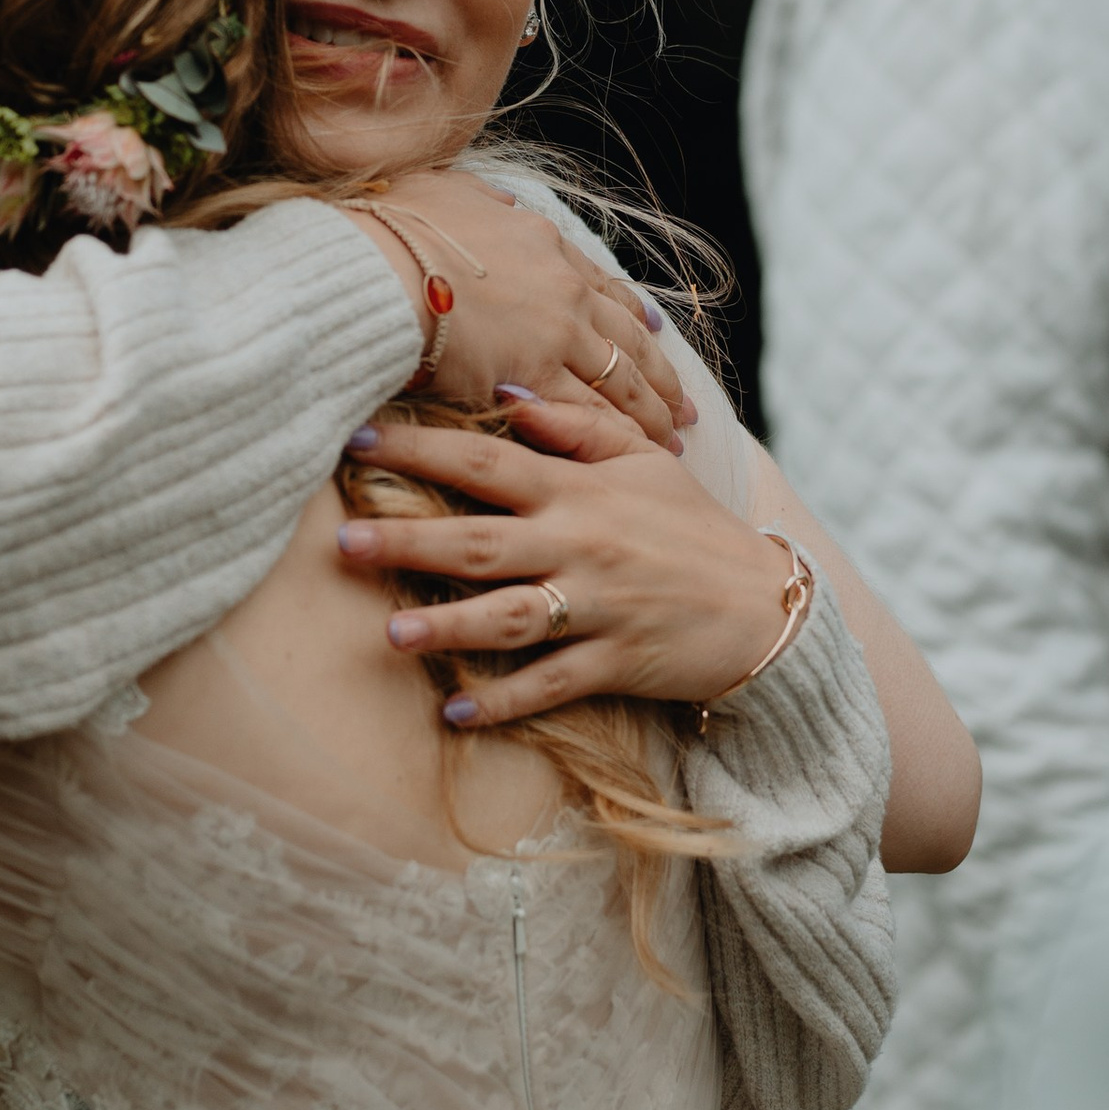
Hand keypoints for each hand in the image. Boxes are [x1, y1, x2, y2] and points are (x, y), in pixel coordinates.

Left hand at [334, 395, 791, 721]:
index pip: (488, 459)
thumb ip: (576, 424)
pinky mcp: (614, 663)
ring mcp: (596, 607)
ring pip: (508, 617)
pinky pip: (550, 685)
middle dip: (409, 541)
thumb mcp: (645, 460)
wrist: (765, 606)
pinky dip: (505, 703)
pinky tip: (456, 715)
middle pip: (481, 541)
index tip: (356, 440)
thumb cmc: (693, 527)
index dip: (422, 446)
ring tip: (389, 634)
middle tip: (343, 543)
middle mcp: (579, 546)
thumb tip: (505, 393)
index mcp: (579, 491)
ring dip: (447, 627)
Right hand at [349, 171, 690, 447]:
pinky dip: (612, 435)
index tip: (657, 337)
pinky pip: (586, 411)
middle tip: (683, 406)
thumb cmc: (394, 228)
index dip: (635, 317)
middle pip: (628, 338)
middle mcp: (563, 289)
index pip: (604, 287)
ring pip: (620, 379)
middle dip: (660, 376)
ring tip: (671, 440)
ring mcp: (554, 334)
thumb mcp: (446, 190)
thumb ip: (482, 199)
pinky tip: (630, 454)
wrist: (374, 268)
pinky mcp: (531, 376)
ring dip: (650, 412)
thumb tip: (501, 200)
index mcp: (545, 243)